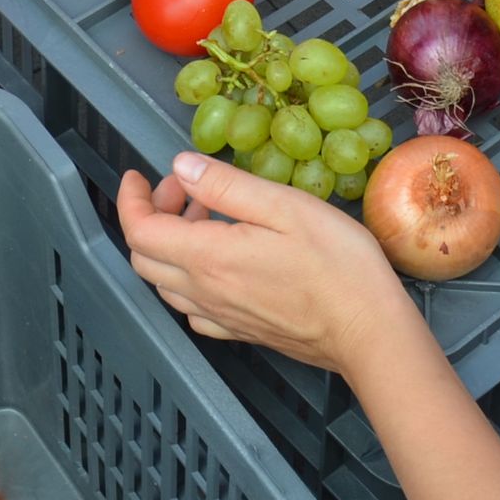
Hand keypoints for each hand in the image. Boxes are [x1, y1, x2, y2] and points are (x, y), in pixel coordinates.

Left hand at [118, 153, 415, 375]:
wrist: (368, 331)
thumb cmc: (337, 265)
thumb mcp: (284, 206)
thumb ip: (226, 186)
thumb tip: (181, 167)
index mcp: (208, 257)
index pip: (140, 231)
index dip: (131, 199)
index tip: (139, 175)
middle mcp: (204, 292)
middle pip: (144, 257)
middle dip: (151, 215)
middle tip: (185, 189)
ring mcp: (220, 316)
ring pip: (165, 282)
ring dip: (170, 244)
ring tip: (207, 216)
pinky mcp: (239, 331)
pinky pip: (192, 306)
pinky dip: (188, 276)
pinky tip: (220, 260)